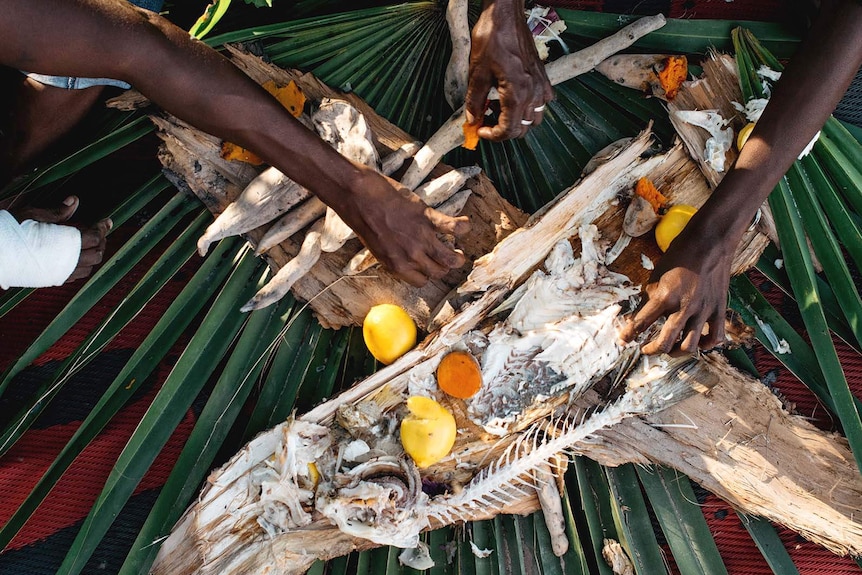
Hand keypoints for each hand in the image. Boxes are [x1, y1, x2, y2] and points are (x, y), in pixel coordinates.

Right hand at [11, 196, 110, 282]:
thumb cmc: (8, 231)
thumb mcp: (32, 215)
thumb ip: (57, 212)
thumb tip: (75, 200)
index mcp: (65, 243)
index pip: (93, 237)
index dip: (102, 228)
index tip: (107, 221)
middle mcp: (66, 262)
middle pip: (96, 253)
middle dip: (100, 241)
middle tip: (99, 230)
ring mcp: (60, 274)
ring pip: (89, 267)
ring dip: (93, 254)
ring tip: (89, 242)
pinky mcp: (52, 281)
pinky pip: (76, 276)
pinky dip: (83, 265)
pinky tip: (76, 256)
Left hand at [344, 168, 470, 285]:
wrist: (359, 197)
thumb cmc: (364, 219)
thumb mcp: (377, 248)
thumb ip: (395, 256)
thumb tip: (408, 260)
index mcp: (397, 266)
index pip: (422, 281)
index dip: (427, 274)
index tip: (428, 265)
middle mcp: (411, 256)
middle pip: (438, 272)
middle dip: (443, 267)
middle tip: (445, 257)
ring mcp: (421, 238)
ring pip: (450, 259)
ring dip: (457, 257)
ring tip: (459, 250)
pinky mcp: (427, 219)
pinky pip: (454, 228)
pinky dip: (463, 227)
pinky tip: (464, 225)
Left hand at [465, 0, 552, 140]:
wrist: (506, 15)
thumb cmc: (492, 37)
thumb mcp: (477, 71)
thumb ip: (474, 100)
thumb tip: (472, 120)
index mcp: (517, 92)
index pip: (509, 129)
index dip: (493, 136)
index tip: (480, 131)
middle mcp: (533, 91)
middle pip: (522, 128)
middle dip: (503, 130)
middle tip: (486, 122)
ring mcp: (540, 84)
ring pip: (533, 118)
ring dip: (517, 121)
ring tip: (499, 112)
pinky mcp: (542, 76)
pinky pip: (542, 102)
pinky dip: (530, 107)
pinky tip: (515, 99)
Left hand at [619, 220, 733, 354]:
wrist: (709, 243)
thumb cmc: (678, 256)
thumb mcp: (656, 276)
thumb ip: (650, 299)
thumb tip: (641, 318)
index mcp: (664, 297)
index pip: (641, 323)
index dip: (629, 335)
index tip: (623, 340)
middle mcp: (684, 307)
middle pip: (665, 343)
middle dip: (651, 349)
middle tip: (645, 348)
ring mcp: (704, 311)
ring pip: (689, 346)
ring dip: (675, 351)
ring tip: (669, 347)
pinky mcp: (719, 310)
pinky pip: (716, 338)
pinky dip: (706, 345)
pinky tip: (696, 341)